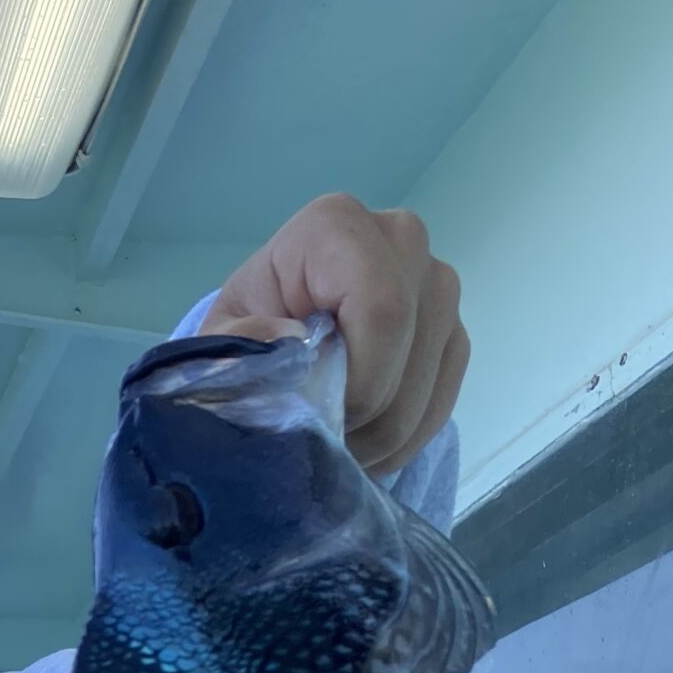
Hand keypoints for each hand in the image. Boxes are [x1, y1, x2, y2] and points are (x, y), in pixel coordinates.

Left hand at [202, 194, 467, 474]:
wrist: (277, 333)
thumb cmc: (247, 335)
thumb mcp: (220, 340)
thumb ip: (237, 343)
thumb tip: (287, 341)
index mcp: (338, 227)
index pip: (382, 310)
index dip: (359, 382)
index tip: (318, 415)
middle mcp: (402, 241)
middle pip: (409, 353)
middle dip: (363, 420)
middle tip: (320, 443)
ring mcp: (437, 287)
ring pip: (426, 390)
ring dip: (379, 441)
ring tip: (335, 445)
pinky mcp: (452, 334)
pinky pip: (439, 406)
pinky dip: (401, 443)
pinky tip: (362, 444)